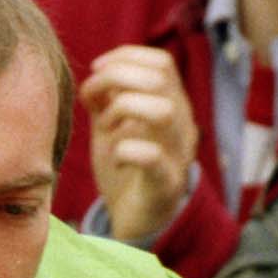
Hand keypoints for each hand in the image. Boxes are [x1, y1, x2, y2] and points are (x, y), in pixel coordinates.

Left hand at [79, 46, 196, 249]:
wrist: (134, 219)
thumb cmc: (123, 167)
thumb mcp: (110, 125)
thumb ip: (104, 97)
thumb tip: (96, 73)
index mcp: (172, 105)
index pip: (161, 63)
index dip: (126, 57)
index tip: (96, 70)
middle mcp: (182, 125)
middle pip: (160, 79)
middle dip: (117, 79)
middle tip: (95, 101)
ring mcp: (179, 154)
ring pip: (163, 111)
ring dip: (123, 111)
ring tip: (107, 128)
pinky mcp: (167, 185)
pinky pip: (153, 156)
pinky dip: (125, 149)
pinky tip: (115, 156)